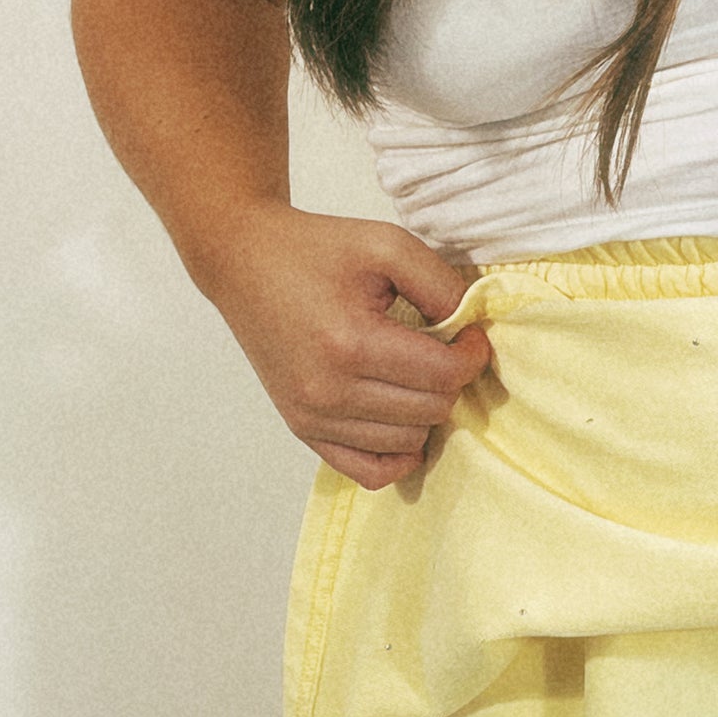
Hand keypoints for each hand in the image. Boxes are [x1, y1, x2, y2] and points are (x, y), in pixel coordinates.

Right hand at [201, 203, 493, 489]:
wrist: (245, 262)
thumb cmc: (315, 250)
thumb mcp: (386, 244)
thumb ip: (439, 284)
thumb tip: (469, 326)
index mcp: (351, 343)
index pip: (443, 375)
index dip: (472, 354)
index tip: (468, 333)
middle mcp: (328, 391)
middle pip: (430, 410)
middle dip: (451, 379)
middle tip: (442, 348)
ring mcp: (312, 416)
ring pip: (407, 441)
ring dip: (426, 410)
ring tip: (415, 373)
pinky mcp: (302, 428)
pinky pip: (368, 472)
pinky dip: (396, 454)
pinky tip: (403, 419)